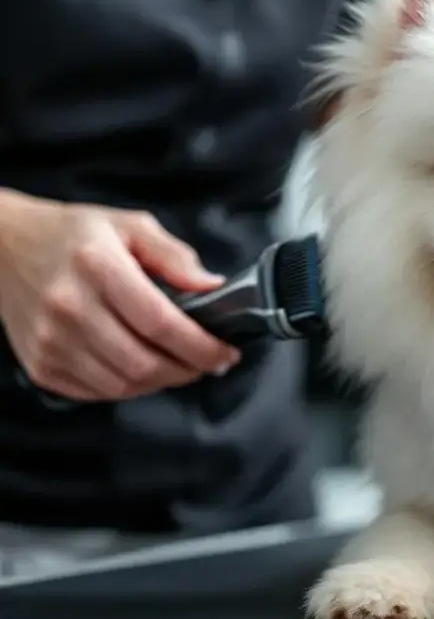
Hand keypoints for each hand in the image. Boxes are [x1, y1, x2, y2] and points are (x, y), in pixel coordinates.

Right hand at [0, 192, 240, 401]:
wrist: (3, 246)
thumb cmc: (73, 234)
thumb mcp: (131, 226)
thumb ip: (174, 256)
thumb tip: (213, 287)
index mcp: (97, 266)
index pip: (160, 322)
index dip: (201, 345)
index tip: (226, 352)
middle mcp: (69, 307)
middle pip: (143, 362)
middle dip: (189, 370)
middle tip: (210, 363)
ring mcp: (50, 341)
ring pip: (122, 384)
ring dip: (162, 383)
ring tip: (182, 366)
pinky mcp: (40, 364)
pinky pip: (96, 392)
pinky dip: (130, 388)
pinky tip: (146, 371)